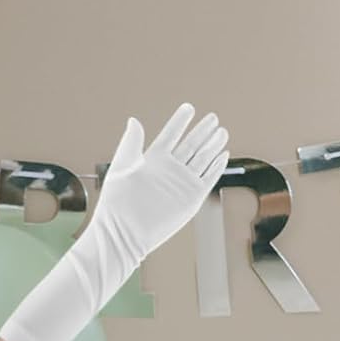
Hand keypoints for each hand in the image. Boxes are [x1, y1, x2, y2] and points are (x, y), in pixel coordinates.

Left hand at [91, 103, 229, 263]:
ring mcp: (181, 184)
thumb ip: (131, 144)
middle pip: (190, 145)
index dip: (180, 121)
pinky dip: (216, 167)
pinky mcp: (191, 199)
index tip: (189, 107)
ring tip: (221, 131)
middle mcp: (169, 170)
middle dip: (202, 131)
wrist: (124, 233)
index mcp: (153, 160)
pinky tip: (223, 154)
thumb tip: (134, 120)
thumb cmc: (116, 202)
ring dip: (212, 145)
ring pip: (202, 159)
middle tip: (213, 117)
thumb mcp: (121, 168)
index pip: (170, 135)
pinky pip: (208, 179)